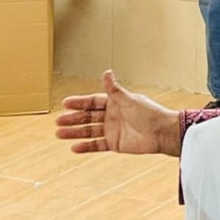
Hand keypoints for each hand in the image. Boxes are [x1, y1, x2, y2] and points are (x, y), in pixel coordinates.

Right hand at [55, 70, 181, 156]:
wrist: (161, 133)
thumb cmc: (149, 113)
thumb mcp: (129, 99)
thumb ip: (115, 89)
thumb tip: (106, 72)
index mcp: (115, 103)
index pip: (93, 102)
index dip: (79, 102)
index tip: (65, 103)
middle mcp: (112, 116)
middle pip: (88, 117)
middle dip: (73, 118)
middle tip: (58, 121)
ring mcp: (112, 130)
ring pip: (89, 131)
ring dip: (74, 132)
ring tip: (59, 134)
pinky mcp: (115, 143)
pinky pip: (97, 145)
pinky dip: (86, 147)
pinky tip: (74, 147)